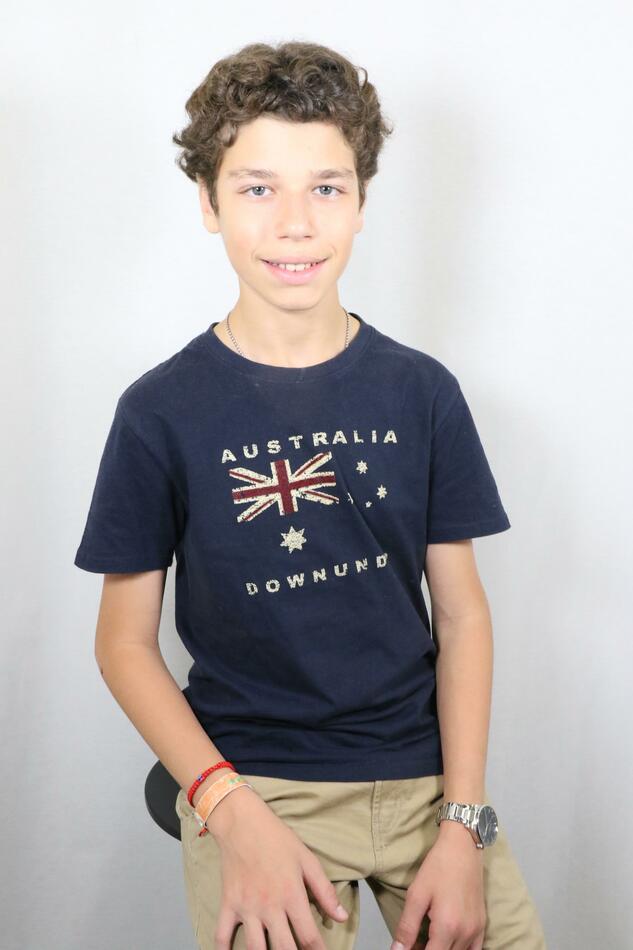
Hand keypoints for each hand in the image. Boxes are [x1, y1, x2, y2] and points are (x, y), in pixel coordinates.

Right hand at [209, 789, 349, 948]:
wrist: (242, 822)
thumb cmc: (277, 838)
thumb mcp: (307, 860)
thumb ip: (324, 891)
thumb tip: (341, 917)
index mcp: (292, 895)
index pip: (308, 937)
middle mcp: (269, 906)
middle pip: (284, 949)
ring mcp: (246, 907)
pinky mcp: (228, 904)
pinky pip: (221, 936)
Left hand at [389, 821, 486, 949]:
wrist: (463, 847)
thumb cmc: (439, 867)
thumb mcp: (416, 895)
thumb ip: (406, 927)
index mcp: (447, 927)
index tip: (406, 948)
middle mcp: (465, 934)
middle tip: (413, 942)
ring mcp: (476, 931)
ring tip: (425, 939)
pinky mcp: (482, 925)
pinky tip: (445, 942)